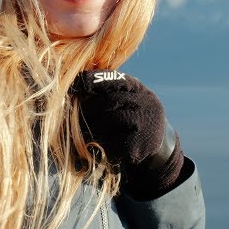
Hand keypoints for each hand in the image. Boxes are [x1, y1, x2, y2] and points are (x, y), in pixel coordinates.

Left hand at [73, 70, 183, 197]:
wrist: (158, 144)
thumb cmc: (131, 119)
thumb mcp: (126, 101)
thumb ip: (106, 94)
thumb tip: (71, 87)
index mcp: (138, 89)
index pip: (114, 79)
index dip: (92, 80)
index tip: (74, 85)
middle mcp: (145, 102)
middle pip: (109, 101)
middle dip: (88, 109)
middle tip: (71, 117)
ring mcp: (146, 123)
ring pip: (110, 122)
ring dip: (91, 129)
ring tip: (80, 134)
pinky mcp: (142, 144)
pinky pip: (115, 143)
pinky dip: (102, 146)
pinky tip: (96, 148)